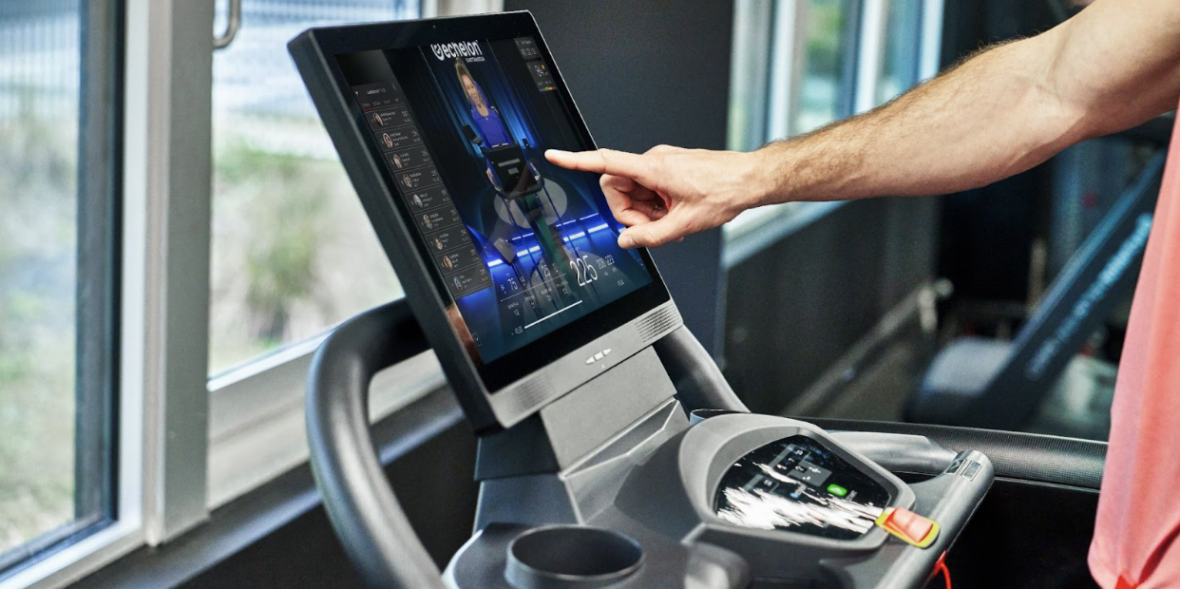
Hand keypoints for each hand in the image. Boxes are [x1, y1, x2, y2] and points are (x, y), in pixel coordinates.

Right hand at [545, 145, 763, 247]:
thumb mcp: (685, 224)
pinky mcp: (668, 168)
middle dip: (629, 212)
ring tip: (672, 221)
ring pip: (633, 191)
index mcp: (652, 168)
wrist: (749, 179)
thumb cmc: (724, 191)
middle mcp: (653, 161)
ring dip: (645, 211)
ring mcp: (661, 164)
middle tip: (653, 226)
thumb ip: (650, 236)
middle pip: (617, 187)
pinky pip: (648, 188)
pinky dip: (655, 206)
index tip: (555, 157)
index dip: (576, 161)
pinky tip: (675, 214)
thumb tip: (626, 241)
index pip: (605, 162)